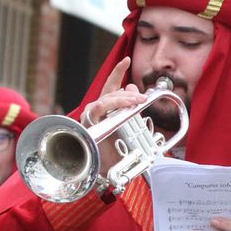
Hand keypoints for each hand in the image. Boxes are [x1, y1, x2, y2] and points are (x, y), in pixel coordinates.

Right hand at [82, 57, 139, 177]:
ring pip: (106, 99)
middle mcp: (96, 109)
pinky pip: (97, 109)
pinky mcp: (88, 122)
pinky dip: (110, 105)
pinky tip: (122, 106)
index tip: (127, 59)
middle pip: (111, 93)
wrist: (102, 170)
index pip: (111, 85)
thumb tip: (133, 87)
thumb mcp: (125, 126)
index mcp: (105, 107)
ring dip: (123, 100)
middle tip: (143, 99)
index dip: (118, 72)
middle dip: (129, 94)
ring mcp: (91, 115)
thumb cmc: (113, 151)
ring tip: (137, 103)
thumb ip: (128, 107)